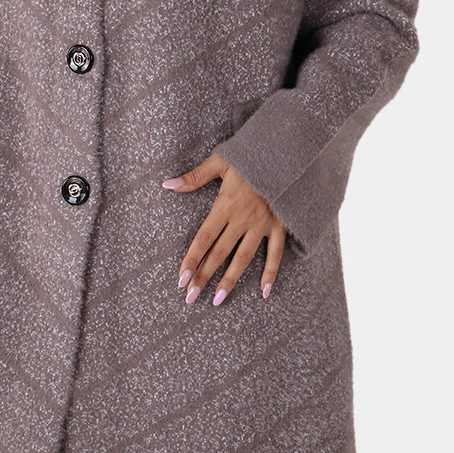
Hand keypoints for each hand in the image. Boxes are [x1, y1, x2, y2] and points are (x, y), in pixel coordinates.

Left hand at [162, 152, 285, 304]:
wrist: (286, 153)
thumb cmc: (250, 156)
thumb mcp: (220, 161)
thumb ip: (194, 176)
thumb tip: (167, 184)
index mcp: (225, 205)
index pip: (204, 238)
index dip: (191, 259)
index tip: (181, 279)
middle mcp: (242, 219)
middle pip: (219, 254)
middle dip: (204, 276)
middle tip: (191, 298)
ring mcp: (262, 225)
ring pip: (243, 258)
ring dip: (230, 280)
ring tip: (217, 300)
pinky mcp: (279, 225)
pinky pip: (275, 253)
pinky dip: (271, 272)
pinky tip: (264, 292)